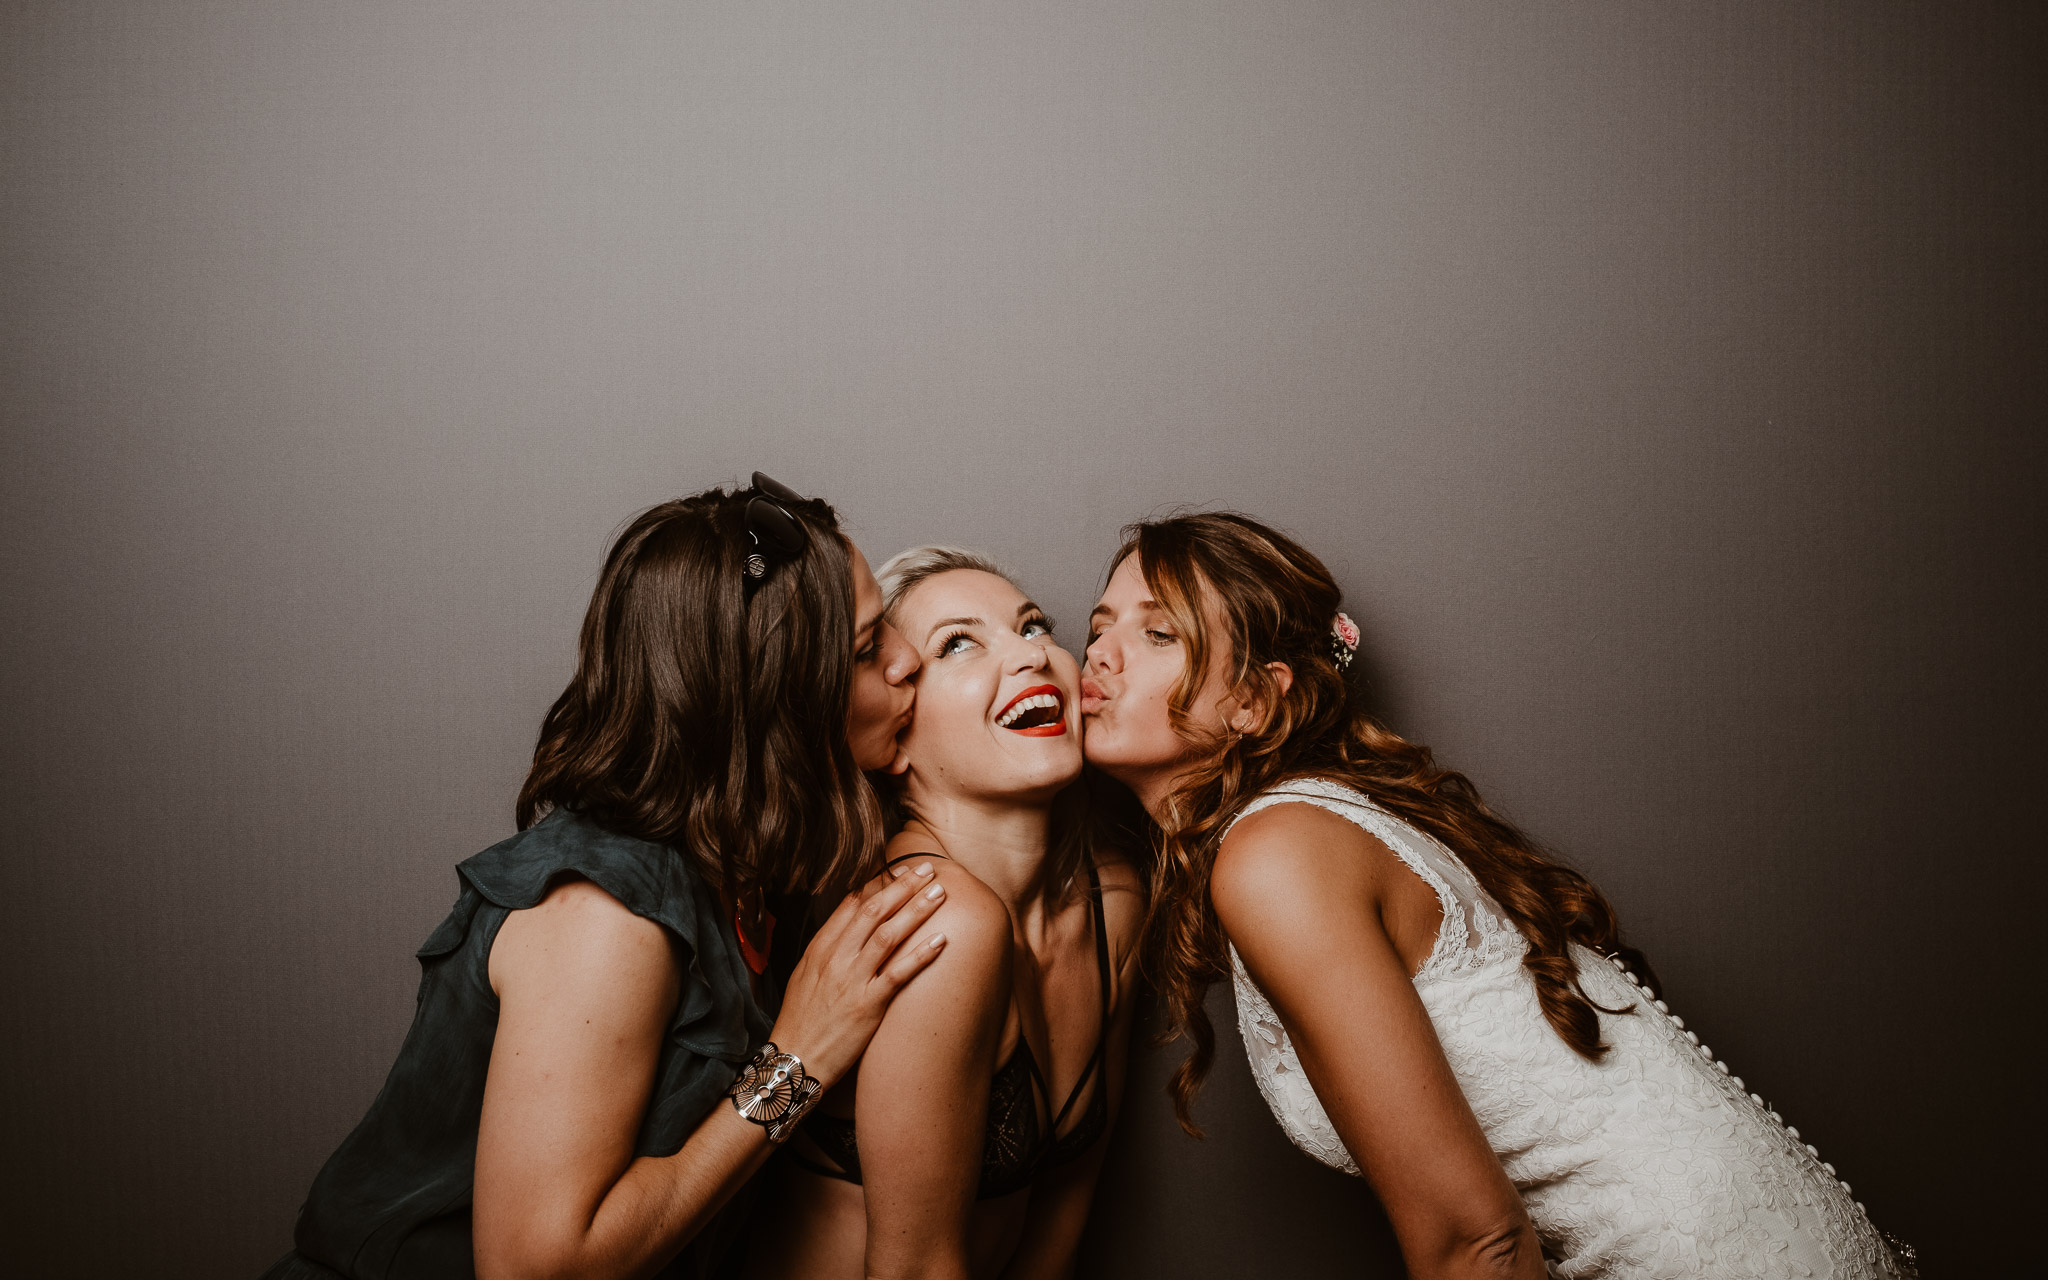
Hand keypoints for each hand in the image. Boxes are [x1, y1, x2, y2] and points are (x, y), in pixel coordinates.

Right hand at [767, 862, 948, 1086]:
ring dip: (916, 910)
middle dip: (903, 887)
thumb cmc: (801, 1020)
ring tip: (939, 892)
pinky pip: (898, 973)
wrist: (793, 1061)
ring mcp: (852, 980)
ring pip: (888, 935)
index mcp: (820, 949)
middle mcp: (836, 959)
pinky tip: (941, 939)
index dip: (878, 884)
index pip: (851, 905)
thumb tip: (848, 917)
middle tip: (927, 868)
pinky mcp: (868, 1005)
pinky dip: (921, 953)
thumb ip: (827, 945)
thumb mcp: (804, 974)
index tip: (900, 868)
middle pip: (874, 912)